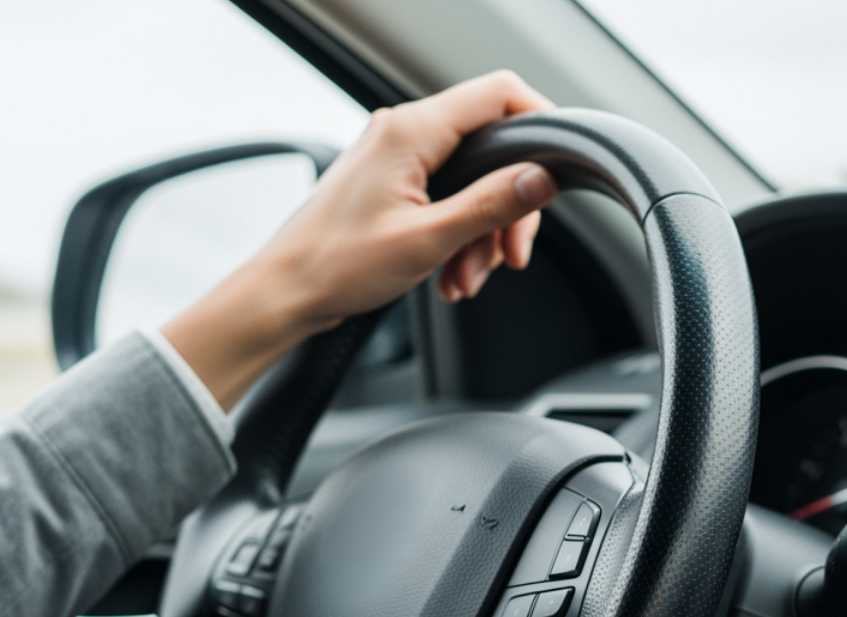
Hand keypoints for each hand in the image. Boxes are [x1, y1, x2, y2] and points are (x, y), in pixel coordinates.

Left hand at [163, 70, 557, 408]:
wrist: (287, 292)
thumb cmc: (336, 265)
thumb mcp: (427, 240)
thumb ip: (489, 206)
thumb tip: (540, 180)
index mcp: (411, 131)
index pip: (499, 94)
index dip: (540, 123)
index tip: (558, 168)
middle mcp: (404, 132)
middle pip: (492, 147)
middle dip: (509, 207)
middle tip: (512, 255)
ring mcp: (397, 156)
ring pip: (473, 180)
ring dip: (482, 233)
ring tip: (467, 277)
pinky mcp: (394, 182)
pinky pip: (448, 197)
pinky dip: (459, 236)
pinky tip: (451, 275)